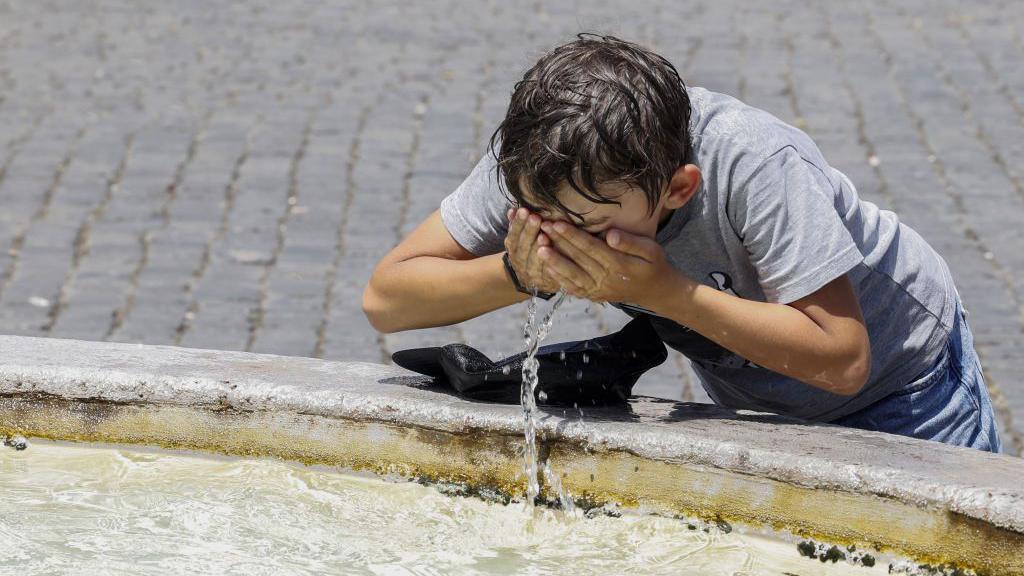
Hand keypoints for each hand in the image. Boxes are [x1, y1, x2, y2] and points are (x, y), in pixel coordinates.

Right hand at [503, 207, 561, 293]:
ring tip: (544, 236)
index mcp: (513, 249)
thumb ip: (517, 225)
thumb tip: (512, 210)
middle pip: (523, 247)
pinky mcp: (546, 283)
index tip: (525, 211)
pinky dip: (550, 264)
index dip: (518, 224)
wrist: (530, 280)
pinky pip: (547, 274)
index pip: (514, 236)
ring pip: (533, 261)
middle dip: (529, 232)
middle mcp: (519, 262)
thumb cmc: (528, 252)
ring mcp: (531, 274)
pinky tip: (555, 255)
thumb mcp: (519, 239)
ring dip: (538, 248)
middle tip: (536, 218)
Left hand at [538, 220, 674, 306]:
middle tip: (541, 227)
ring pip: (572, 275)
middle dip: (558, 242)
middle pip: (578, 259)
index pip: (590, 247)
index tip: (557, 223)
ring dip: (554, 262)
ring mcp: (598, 289)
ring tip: (539, 248)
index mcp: (618, 264)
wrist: (656, 291)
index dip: (572, 235)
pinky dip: (560, 280)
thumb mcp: (651, 250)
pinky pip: (574, 289)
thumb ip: (630, 242)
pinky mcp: (594, 295)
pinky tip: (547, 269)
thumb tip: (609, 235)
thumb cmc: (653, 264)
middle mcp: (606, 279)